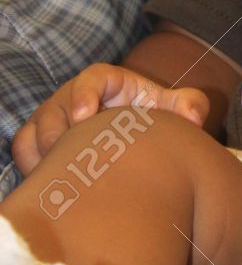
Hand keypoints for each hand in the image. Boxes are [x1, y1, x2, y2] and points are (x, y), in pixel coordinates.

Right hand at [12, 63, 208, 175]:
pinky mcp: (37, 139)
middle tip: (80, 159)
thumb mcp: (170, 108)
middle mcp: (72, 97)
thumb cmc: (147, 117)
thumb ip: (189, 105)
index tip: (84, 115)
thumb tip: (195, 115)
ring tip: (72, 178)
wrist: (129, 135)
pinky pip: (24, 151)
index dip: (84, 94)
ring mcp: (52, 118)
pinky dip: (34, 167)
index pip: (90, 79)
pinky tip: (57, 186)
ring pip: (36, 135)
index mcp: (105, 82)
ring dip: (50, 156)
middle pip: (56, 111)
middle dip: (64, 135)